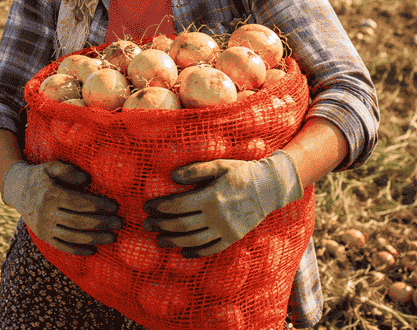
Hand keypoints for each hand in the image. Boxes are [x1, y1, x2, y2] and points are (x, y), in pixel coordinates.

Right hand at [1, 160, 123, 255]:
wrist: (16, 190)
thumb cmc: (39, 176)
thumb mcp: (51, 167)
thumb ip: (68, 171)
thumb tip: (87, 180)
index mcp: (51, 195)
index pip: (79, 203)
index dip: (99, 206)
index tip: (115, 207)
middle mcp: (46, 213)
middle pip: (78, 221)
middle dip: (101, 223)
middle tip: (119, 223)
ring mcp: (44, 227)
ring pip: (72, 236)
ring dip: (94, 239)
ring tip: (112, 238)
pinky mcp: (43, 237)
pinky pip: (62, 246)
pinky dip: (78, 250)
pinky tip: (93, 250)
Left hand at [143, 150, 302, 256]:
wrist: (270, 187)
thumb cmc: (241, 172)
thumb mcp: (219, 164)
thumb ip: (196, 170)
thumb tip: (173, 176)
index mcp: (211, 196)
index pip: (178, 205)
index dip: (160, 207)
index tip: (147, 207)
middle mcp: (217, 216)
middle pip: (182, 224)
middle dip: (161, 225)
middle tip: (146, 224)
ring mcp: (226, 229)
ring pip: (194, 240)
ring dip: (174, 241)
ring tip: (158, 240)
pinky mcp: (233, 237)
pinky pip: (212, 249)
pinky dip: (197, 252)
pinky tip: (183, 252)